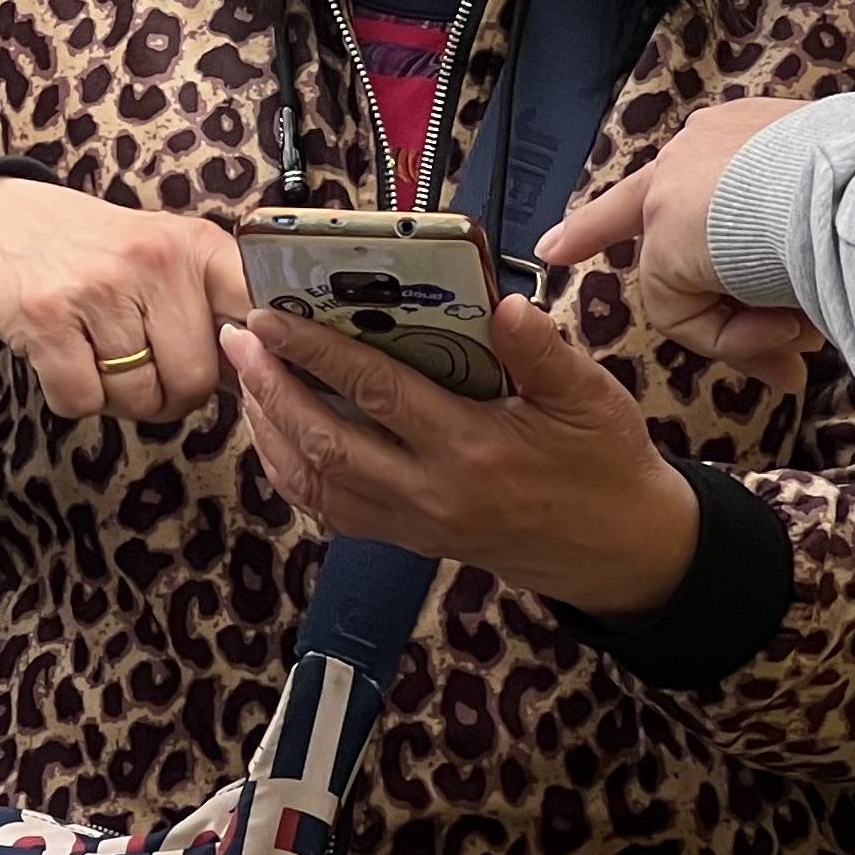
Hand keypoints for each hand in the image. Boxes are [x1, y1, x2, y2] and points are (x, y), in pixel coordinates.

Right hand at [0, 175, 249, 423]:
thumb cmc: (91, 251)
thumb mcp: (164, 254)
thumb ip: (212, 304)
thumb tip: (262, 374)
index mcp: (194, 245)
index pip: (257, 315)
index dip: (257, 359)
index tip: (246, 374)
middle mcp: (152, 261)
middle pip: (193, 379)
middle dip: (170, 395)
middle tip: (144, 372)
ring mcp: (98, 289)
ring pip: (138, 398)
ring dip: (118, 397)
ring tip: (99, 356)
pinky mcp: (46, 319)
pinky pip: (82, 401)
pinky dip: (74, 397)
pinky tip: (65, 359)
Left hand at [221, 298, 700, 619]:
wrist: (618, 549)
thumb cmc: (604, 463)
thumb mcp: (592, 400)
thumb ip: (545, 353)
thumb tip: (506, 304)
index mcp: (473, 448)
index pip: (378, 392)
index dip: (317, 352)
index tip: (273, 316)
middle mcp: (432, 492)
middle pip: (327, 441)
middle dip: (272, 389)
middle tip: (237, 338)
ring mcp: (415, 523)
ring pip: (318, 482)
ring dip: (270, 429)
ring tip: (243, 377)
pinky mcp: (409, 539)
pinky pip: (332, 510)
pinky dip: (293, 473)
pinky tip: (274, 435)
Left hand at [538, 97, 824, 388]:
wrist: (854, 182)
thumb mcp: (842, 216)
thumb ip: (809, 258)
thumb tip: (801, 323)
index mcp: (749, 134)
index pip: (687, 167)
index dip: (640, 197)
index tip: (564, 231)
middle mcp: (701, 150)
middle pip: (644, 207)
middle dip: (608, 237)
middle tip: (565, 252)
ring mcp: (674, 193)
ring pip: (688, 283)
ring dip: (752, 326)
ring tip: (807, 332)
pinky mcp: (663, 238)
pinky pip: (687, 316)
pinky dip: (736, 336)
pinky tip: (784, 323)